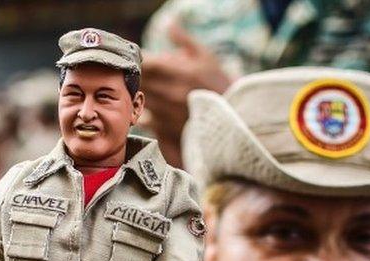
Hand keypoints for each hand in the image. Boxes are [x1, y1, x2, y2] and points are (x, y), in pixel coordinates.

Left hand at [141, 21, 230, 166]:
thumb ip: (184, 41)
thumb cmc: (218, 84)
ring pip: (139, 99)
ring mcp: (166, 112)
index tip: (142, 58)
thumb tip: (169, 23)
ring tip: (150, 91)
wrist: (232, 119)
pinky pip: (143, 118)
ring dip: (139, 92)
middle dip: (137, 75)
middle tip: (143, 74)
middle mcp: (170, 93)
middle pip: (139, 81)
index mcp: (180, 72)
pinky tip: (152, 109)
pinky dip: (144, 112)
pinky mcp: (165, 129)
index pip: (147, 63)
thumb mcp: (206, 58)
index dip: (140, 59)